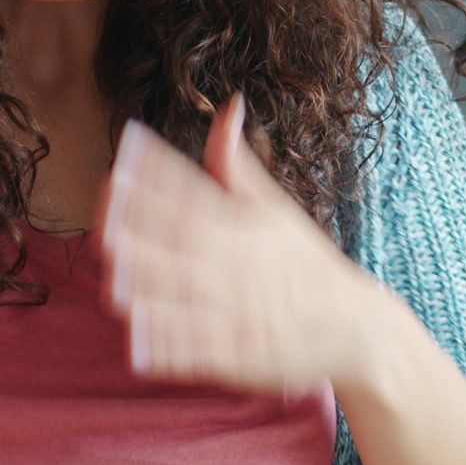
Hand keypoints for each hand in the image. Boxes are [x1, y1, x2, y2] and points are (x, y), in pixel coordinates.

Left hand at [92, 93, 374, 396]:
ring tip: (112, 258)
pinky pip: (198, 349)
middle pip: (184, 238)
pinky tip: (137, 331)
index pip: (195, 192)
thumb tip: (228, 106)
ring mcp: (238, 313)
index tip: (127, 148)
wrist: (357, 331)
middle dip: (144, 218)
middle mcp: (238, 266)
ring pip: (185, 292)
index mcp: (245, 227)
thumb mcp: (277, 210)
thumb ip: (238, 166)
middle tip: (108, 197)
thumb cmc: (306, 266)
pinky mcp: (237, 358)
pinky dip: (169, 342)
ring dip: (146, 275)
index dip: (159, 170)